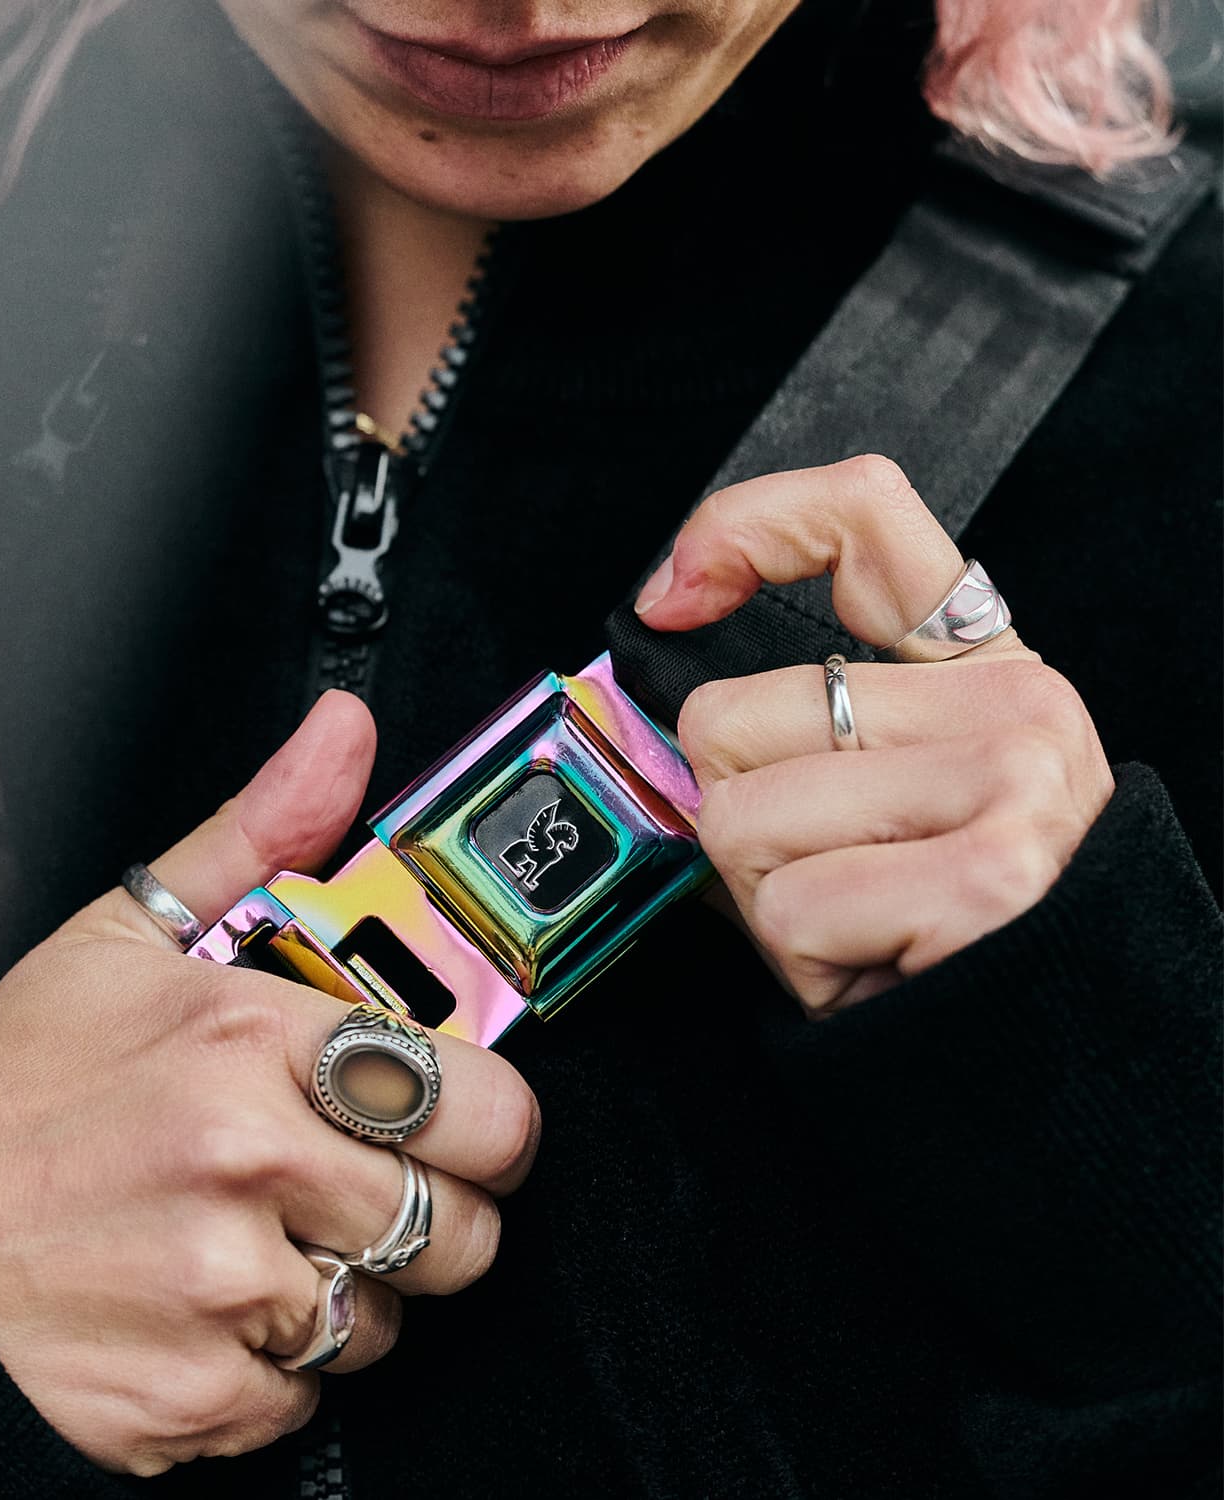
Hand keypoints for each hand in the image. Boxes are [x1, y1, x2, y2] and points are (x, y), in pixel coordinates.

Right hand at [0, 691, 541, 1475]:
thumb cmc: (26, 1072)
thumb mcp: (131, 932)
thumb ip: (263, 833)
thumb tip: (344, 733)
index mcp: (247, 1036)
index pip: (486, 1110)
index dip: (477, 1121)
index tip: (438, 1120)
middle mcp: (242, 1161)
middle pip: (460, 1232)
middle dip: (418, 1210)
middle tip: (339, 1183)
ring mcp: (215, 1290)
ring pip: (384, 1325)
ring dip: (339, 1293)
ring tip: (251, 1237)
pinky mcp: (188, 1394)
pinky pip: (303, 1400)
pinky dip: (267, 1368)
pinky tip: (202, 1306)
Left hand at [635, 454, 1113, 1012]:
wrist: (1043, 1053)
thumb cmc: (932, 925)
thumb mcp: (876, 795)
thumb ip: (795, 720)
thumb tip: (660, 666)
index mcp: (985, 666)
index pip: (864, 516)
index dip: (741, 531)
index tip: (670, 600)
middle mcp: (1017, 706)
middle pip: (730, 719)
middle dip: (740, 821)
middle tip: (831, 875)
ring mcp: (1011, 785)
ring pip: (740, 820)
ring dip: (768, 900)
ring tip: (857, 922)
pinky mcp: (986, 879)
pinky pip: (789, 907)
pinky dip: (804, 960)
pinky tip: (874, 966)